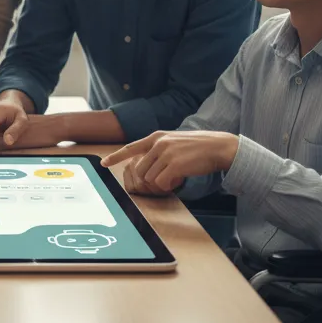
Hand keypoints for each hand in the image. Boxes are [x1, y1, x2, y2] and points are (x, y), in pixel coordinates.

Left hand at [102, 130, 238, 193]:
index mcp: (156, 137)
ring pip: (150, 178)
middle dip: (150, 178)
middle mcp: (158, 143)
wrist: (217, 147)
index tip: (103, 163)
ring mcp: (165, 153)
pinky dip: (169, 185)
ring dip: (161, 182)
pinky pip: (161, 183)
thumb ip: (158, 148)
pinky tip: (180, 179)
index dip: (116, 156)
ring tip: (176, 175)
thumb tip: (143, 161)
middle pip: (140, 169)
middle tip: (166, 177)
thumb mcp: (173, 141)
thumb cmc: (197, 147)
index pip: (130, 147)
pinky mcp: (174, 164)